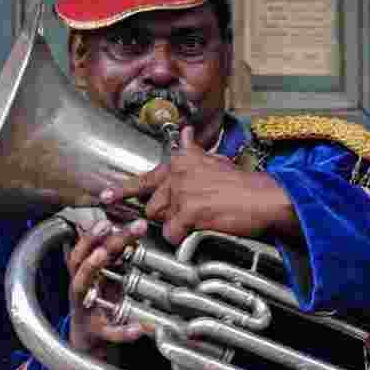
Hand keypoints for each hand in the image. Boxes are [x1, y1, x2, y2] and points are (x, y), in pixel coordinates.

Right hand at [65, 217, 148, 359]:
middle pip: (81, 260)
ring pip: (81, 285)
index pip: (85, 250)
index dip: (93, 233)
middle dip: (93, 240)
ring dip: (91, 267)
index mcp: (84, 275)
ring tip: (104, 254)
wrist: (88, 342)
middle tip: (108, 225)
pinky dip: (123, 332)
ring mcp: (85, 309)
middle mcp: (80, 288)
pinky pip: (109, 331)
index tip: (107, 219)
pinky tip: (137, 329)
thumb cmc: (97, 307)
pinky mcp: (96, 332)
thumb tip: (123, 230)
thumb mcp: (104, 280)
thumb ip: (112, 258)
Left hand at [100, 127, 301, 244]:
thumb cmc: (242, 184)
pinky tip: (201, 230)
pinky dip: (185, 238)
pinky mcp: (190, 211)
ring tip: (200, 221)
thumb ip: (192, 151)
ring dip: (176, 226)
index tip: (104, 196)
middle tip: (186, 217)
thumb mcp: (213, 159)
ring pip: (161, 220)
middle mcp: (178, 174)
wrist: (265, 198)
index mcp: (181, 161)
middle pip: (152, 205)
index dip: (123, 189)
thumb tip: (183, 131)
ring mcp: (182, 192)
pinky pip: (173, 233)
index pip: (145, 177)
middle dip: (165, 214)